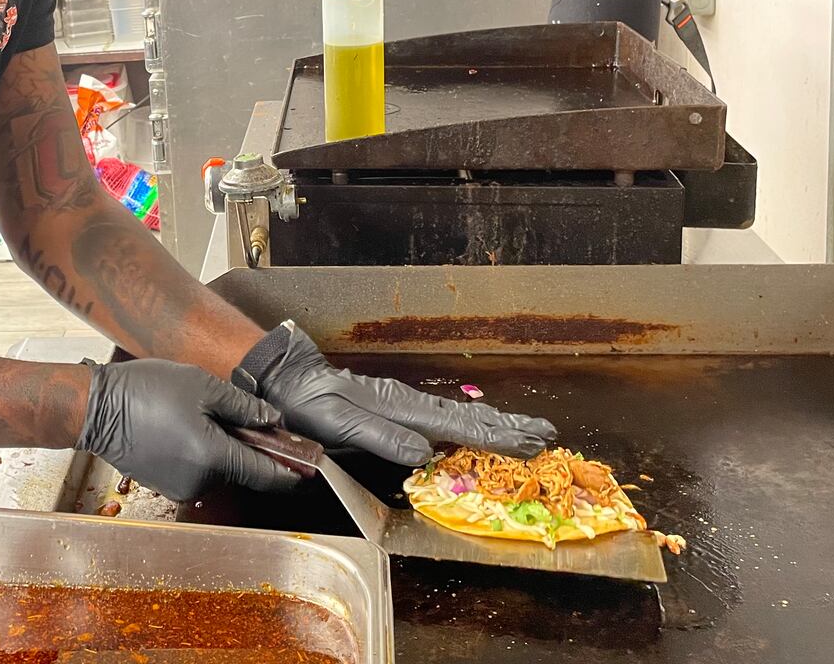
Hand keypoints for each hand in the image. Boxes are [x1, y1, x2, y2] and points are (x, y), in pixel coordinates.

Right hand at [76, 359, 301, 499]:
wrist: (96, 408)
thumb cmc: (145, 391)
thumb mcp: (201, 386)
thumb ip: (242, 405)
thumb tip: (271, 418)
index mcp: (213, 457)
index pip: (265, 473)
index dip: (291, 471)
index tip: (309, 467)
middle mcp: (199, 481)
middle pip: (240, 468)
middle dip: (246, 445)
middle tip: (236, 413)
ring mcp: (179, 487)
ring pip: (217, 469)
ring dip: (219, 448)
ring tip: (197, 413)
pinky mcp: (164, 484)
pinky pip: (195, 470)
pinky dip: (197, 453)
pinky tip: (180, 426)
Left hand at [237, 324, 556, 465]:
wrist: (286, 380)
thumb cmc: (310, 405)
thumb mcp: (341, 425)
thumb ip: (382, 438)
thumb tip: (425, 454)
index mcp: (402, 409)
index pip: (459, 427)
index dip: (497, 437)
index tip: (533, 442)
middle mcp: (408, 405)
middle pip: (467, 419)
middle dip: (507, 427)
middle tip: (546, 434)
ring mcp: (402, 405)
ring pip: (457, 417)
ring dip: (493, 425)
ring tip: (524, 430)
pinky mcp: (392, 409)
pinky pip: (440, 419)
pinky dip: (466, 425)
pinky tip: (472, 430)